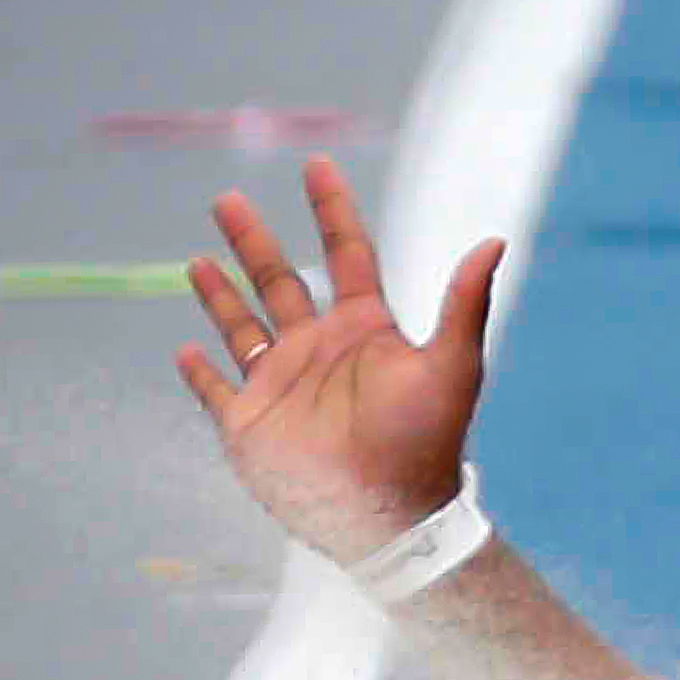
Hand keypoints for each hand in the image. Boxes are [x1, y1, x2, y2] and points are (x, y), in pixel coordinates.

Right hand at [174, 158, 503, 559]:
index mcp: (364, 330)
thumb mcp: (452, 366)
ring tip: (199, 258)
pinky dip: (198, 372)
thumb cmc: (425, 441)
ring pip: (241, 326)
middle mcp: (319, 349)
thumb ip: (465, 302)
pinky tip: (184, 350)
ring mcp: (280, 384)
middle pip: (280, 280)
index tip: (317, 166)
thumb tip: (495, 240)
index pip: (346, 253)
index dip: (332, 210)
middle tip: (229, 199)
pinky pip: (216, 390)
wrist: (388, 514)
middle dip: (255, 241)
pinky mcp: (248, 423)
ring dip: (219, 293)